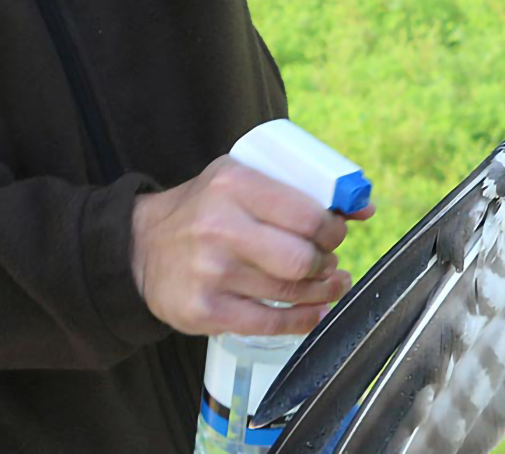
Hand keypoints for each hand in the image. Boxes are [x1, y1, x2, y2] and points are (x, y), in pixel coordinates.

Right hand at [130, 156, 374, 335]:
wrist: (139, 247)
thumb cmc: (205, 210)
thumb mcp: (243, 180)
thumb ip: (299, 189)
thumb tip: (365, 207)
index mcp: (234, 185)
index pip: (308, 215)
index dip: (334, 230)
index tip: (336, 233)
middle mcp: (219, 228)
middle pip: (302, 258)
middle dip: (327, 263)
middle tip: (328, 261)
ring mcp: (210, 272)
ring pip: (291, 292)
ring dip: (322, 292)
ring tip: (327, 285)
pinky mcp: (204, 310)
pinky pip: (270, 323)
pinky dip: (302, 320)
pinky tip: (314, 312)